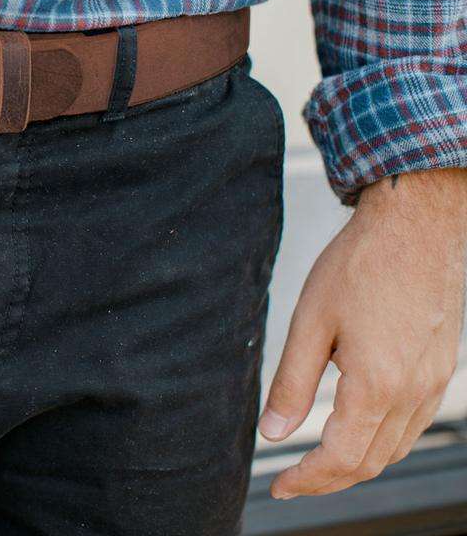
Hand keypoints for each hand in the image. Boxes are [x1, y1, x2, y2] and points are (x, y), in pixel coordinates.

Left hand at [260, 167, 466, 498]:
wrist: (415, 226)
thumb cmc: (361, 264)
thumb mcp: (310, 320)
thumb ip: (292, 381)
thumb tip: (273, 431)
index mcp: (377, 385)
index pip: (340, 458)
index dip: (307, 479)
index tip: (279, 485)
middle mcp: (412, 393)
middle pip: (370, 463)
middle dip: (329, 480)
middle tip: (293, 480)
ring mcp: (432, 382)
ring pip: (395, 448)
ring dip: (357, 465)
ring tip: (318, 463)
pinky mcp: (440, 368)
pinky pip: (413, 425)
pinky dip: (382, 441)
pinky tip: (359, 429)